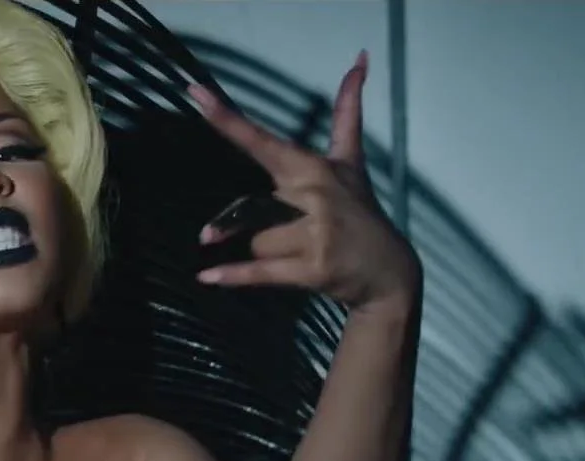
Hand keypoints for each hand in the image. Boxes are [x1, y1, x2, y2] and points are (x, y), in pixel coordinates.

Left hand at [191, 52, 419, 310]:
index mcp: (313, 168)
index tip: (196, 95)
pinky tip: (206, 277)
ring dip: (259, 251)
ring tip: (291, 254)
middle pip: (249, 206)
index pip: (263, 141)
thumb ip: (347, 112)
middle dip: (230, 223)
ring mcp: (316, 233)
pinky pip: (260, 271)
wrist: (388, 272)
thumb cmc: (360, 210)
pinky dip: (233, 276)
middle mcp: (314, 196)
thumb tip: (359, 58)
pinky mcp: (313, 269)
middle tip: (211, 235)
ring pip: (255, 240)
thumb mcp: (352, 161)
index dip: (228, 120)